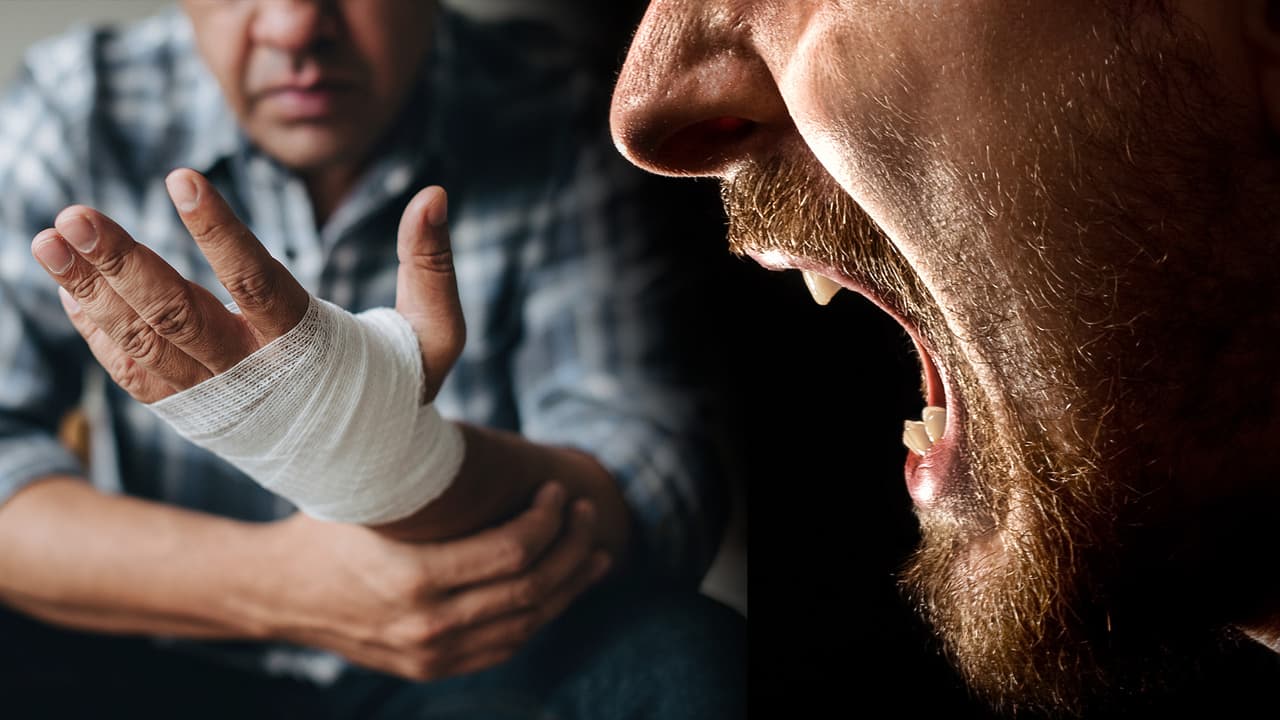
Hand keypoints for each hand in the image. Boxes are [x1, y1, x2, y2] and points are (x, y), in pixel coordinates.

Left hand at [29, 168, 464, 403]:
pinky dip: (98, 333)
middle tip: (76, 215)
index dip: (220, 233)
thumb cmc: (402, 388)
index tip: (181, 180)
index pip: (259, 283)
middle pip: (179, 314)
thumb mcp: (436, 335)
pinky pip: (134, 375)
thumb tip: (435, 193)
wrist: (369, 473)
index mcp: (312, 350)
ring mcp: (217, 397)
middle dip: (123, 264)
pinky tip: (68, 288)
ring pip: (144, 343)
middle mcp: (255, 374)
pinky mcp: (195, 412)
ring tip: (49, 239)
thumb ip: (431, 264)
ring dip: (91, 293)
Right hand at [262, 483, 611, 679]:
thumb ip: (422, 475)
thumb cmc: (325, 528)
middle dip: (571, 548)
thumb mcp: (367, 495)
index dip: (549, 521)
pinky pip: (504, 646)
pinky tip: (559, 588)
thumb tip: (477, 429)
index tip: (558, 491)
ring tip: (594, 553)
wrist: (276, 594)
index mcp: (413, 579)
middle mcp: (427, 625)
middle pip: (531, 590)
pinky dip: (539, 616)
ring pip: (526, 624)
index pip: (513, 552)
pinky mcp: (431, 667)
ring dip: (569, 586)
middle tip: (587, 513)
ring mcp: (431, 654)